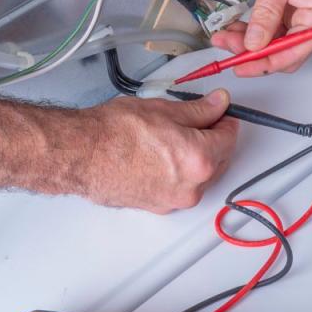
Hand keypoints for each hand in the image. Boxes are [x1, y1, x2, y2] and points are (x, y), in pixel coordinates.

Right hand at [79, 91, 238, 213]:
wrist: (82, 154)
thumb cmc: (114, 133)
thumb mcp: (163, 109)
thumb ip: (199, 110)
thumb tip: (218, 104)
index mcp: (199, 159)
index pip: (229, 137)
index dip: (225, 119)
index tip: (219, 111)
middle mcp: (192, 186)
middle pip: (218, 159)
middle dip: (212, 139)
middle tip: (195, 120)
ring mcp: (174, 200)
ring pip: (199, 176)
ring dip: (195, 157)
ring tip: (169, 136)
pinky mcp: (158, 206)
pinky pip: (179, 187)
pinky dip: (177, 172)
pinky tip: (158, 154)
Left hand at [212, 0, 311, 76]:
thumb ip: (265, 16)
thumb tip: (255, 44)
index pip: (294, 53)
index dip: (264, 63)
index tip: (240, 66)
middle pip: (287, 48)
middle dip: (255, 51)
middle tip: (226, 47)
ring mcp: (310, 7)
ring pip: (280, 36)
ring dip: (253, 38)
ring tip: (226, 35)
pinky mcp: (298, 0)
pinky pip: (278, 21)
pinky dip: (258, 24)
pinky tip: (239, 24)